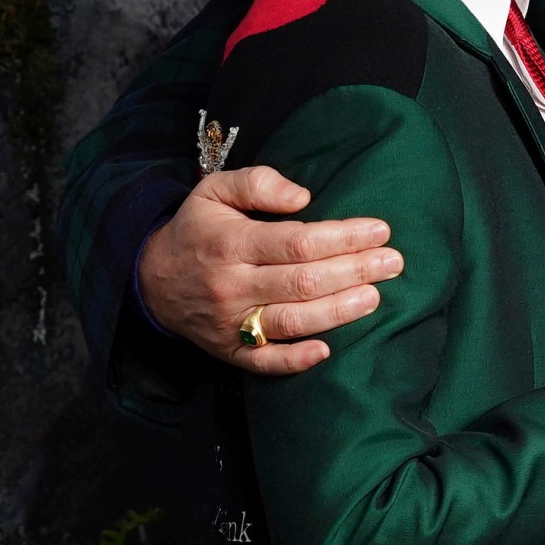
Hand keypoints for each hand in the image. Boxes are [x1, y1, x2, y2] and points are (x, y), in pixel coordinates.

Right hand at [136, 165, 399, 375]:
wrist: (150, 280)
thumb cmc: (198, 229)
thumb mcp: (215, 190)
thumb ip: (257, 182)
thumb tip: (303, 196)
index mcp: (231, 243)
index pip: (298, 242)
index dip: (343, 238)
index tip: (380, 230)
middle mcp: (231, 285)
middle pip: (303, 282)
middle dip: (354, 271)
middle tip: (394, 262)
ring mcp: (230, 323)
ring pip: (291, 321)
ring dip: (338, 312)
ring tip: (376, 297)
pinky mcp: (228, 351)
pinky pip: (264, 362)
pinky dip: (295, 361)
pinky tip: (328, 350)